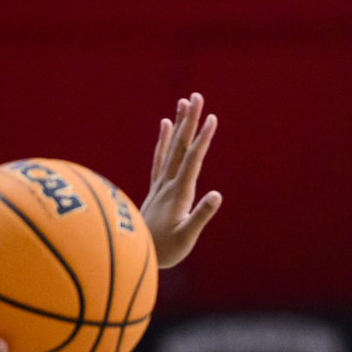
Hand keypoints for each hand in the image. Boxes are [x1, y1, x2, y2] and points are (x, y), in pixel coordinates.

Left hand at [142, 93, 221, 267]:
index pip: (192, 159)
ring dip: (178, 124)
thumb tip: (217, 195)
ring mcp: (160, 184)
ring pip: (170, 148)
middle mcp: (168, 183)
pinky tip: (166, 125)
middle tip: (196, 96)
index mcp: (178, 192)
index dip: (203, 138)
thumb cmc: (164, 250)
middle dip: (189, 121)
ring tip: (183, 102)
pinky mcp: (157, 189)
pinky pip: (160, 158)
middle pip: (180, 146)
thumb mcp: (186, 237)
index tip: (212, 118)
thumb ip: (200, 216)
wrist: (134, 255)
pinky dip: (164, 140)